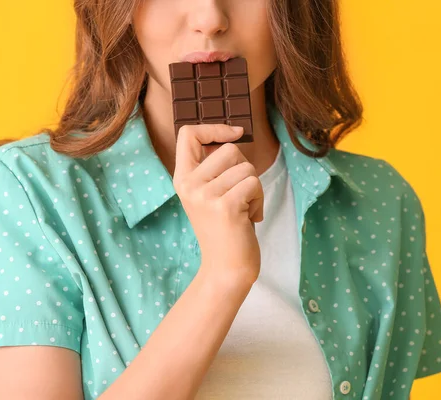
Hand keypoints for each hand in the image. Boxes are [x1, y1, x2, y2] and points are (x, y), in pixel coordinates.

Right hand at [173, 124, 263, 285]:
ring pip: (246, 167)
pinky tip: (249, 218)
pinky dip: (259, 200)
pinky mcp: (225, 206)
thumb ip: (212, 168)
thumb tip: (232, 136)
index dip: (214, 128)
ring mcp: (205, 195)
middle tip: (240, 195)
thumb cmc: (224, 229)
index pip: (188, 134)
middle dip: (245, 169)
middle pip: (230, 150)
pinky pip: (254, 183)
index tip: (235, 133)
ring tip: (244, 209)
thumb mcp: (209, 194)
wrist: (226, 268)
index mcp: (182, 179)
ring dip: (254, 188)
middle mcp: (189, 185)